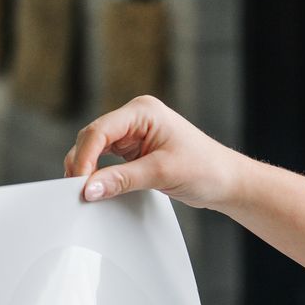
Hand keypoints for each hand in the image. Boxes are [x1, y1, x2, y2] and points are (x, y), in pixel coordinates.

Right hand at [62, 95, 250, 211]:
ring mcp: (133, 134)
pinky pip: (107, 161)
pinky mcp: (134, 151)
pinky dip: (99, 175)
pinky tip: (98, 189)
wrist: (226, 181)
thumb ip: (122, 180)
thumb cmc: (206, 168)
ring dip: (89, 170)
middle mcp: (135, 118)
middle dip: (83, 164)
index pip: (101, 130)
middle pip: (93, 138)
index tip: (79, 182)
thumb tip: (89, 189)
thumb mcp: (161, 173)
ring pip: (96, 150)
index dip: (85, 157)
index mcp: (143, 111)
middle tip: (77, 192)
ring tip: (85, 193)